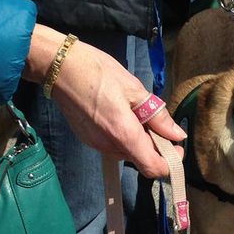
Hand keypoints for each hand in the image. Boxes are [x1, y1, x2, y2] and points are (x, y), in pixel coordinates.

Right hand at [23, 25, 184, 178]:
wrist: (57, 65)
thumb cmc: (97, 72)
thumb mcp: (134, 90)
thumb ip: (158, 117)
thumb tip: (177, 135)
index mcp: (124, 136)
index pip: (154, 168)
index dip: (170, 162)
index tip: (175, 146)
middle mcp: (110, 147)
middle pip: (142, 160)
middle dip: (155, 146)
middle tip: (155, 121)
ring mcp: (96, 145)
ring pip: (128, 153)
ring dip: (139, 140)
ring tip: (135, 113)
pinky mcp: (88, 139)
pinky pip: (114, 145)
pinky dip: (124, 136)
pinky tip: (120, 114)